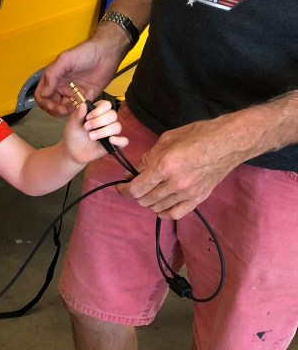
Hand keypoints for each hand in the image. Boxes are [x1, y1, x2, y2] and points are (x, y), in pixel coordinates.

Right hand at [35, 32, 124, 117]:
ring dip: (65, 112)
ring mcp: (72, 93)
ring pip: (63, 109)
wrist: (107, 54)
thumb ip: (52, 76)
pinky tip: (81, 109)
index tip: (52, 106)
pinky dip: (77, 112)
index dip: (44, 103)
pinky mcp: (84, 97)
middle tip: (62, 110)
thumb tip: (43, 94)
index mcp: (53, 79)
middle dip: (54, 110)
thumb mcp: (65, 60)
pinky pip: (77, 109)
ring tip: (73, 109)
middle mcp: (61, 87)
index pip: (41, 95)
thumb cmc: (85, 53)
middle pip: (51, 104)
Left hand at [63, 100, 127, 164]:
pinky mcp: (114, 144)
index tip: (88, 117)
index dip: (99, 110)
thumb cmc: (74, 135)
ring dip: (104, 131)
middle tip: (87, 128)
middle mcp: (107, 120)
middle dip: (100, 121)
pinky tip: (111, 140)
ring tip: (91, 137)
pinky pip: (124, 141)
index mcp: (98, 112)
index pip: (106, 105)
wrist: (73, 151)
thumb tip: (83, 104)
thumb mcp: (72, 124)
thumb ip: (78, 115)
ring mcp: (111, 132)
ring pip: (117, 126)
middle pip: (113, 115)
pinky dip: (120, 140)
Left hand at [116, 118, 240, 219]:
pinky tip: (161, 204)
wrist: (229, 142)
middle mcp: (175, 183)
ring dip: (149, 201)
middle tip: (137, 184)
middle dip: (136, 193)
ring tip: (151, 191)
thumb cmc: (198, 135)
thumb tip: (135, 172)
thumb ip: (148, 157)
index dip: (124, 190)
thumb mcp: (167, 139)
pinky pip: (175, 214)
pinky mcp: (198, 199)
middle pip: (145, 200)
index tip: (120, 186)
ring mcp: (188, 194)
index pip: (136, 188)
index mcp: (165, 166)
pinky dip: (164, 212)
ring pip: (157, 208)